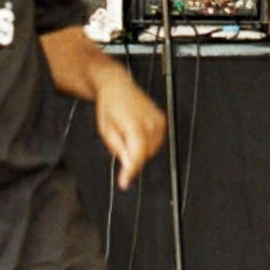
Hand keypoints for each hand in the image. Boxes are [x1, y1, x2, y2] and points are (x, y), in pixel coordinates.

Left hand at [93, 60, 165, 189]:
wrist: (117, 86)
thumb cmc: (109, 107)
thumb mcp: (106, 131)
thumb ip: (119, 150)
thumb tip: (129, 166)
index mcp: (134, 124)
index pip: (138, 155)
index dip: (131, 171)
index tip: (124, 183)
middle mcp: (150, 122)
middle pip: (145, 155)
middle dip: (132, 158)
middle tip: (120, 144)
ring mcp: (159, 121)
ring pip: (152, 151)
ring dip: (140, 151)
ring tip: (127, 134)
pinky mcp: (162, 120)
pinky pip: (156, 142)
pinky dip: (147, 144)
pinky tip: (136, 133)